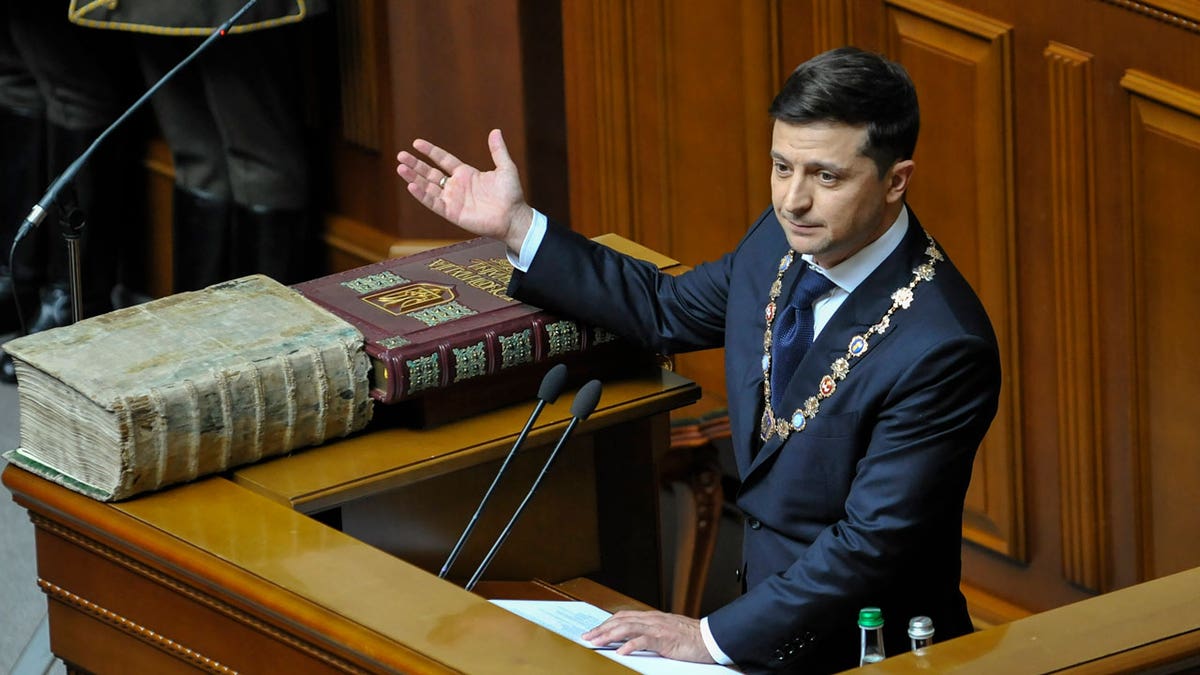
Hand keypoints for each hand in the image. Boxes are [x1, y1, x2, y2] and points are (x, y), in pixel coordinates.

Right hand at [396, 129, 532, 252]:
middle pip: (430, 173)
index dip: (430, 152)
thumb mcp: (505, 168)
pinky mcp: (452, 213)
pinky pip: (433, 203)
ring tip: (400, 168)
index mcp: (466, 174)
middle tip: (400, 155)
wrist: (513, 217)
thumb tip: (495, 131)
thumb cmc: (511, 195)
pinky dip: (422, 195)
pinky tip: (411, 186)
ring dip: (414, 178)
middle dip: (415, 165)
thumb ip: (498, 151)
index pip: (443, 160)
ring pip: (428, 187)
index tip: (416, 143)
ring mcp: (453, 200)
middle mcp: (456, 186)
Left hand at [582, 610, 714, 663]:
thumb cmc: (691, 637)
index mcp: (652, 618)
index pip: (623, 617)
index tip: (594, 631)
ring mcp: (658, 628)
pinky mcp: (664, 639)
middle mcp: (652, 619)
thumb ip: (651, 633)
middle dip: (602, 629)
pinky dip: (630, 645)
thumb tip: (634, 639)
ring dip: (609, 636)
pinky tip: (621, 652)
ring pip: (627, 628)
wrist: (710, 638)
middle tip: (587, 638)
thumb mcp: (667, 632)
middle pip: (620, 621)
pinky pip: (644, 640)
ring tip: (597, 643)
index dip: (606, 623)